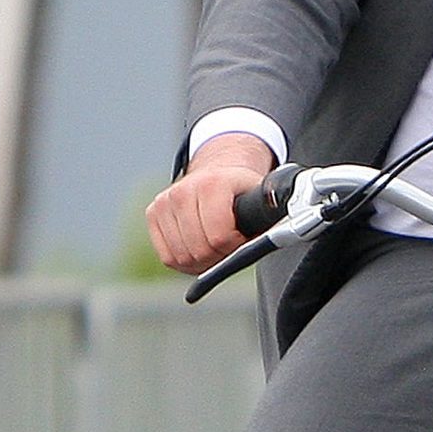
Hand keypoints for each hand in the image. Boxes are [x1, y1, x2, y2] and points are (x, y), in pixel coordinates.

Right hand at [146, 133, 274, 276]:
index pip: (219, 238)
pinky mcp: (153, 213)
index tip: (241, 239)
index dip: (234, 247)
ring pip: (181, 257)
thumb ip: (266, 218)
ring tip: (216, 248)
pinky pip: (167, 256)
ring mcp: (165, 202)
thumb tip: (278, 237)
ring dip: (201, 262)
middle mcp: (184, 190)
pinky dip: (184, 261)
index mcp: (213, 184)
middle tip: (229, 247)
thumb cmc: (242, 191)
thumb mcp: (260, 198)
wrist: (219, 169)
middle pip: (199, 251)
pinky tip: (199, 249)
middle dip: (218, 257)